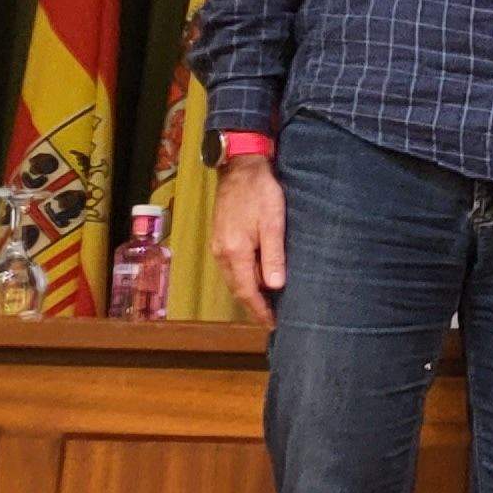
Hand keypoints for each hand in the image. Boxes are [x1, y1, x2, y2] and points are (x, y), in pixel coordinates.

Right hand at [214, 156, 288, 324]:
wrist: (240, 168)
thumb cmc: (261, 193)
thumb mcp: (274, 223)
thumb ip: (273, 255)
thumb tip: (274, 287)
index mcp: (235, 252)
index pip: (247, 291)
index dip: (259, 310)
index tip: (272, 324)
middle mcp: (222, 253)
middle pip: (237, 288)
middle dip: (253, 306)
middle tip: (271, 320)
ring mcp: (218, 245)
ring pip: (233, 278)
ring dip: (248, 293)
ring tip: (266, 305)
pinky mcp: (220, 238)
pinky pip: (231, 267)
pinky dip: (243, 278)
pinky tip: (256, 279)